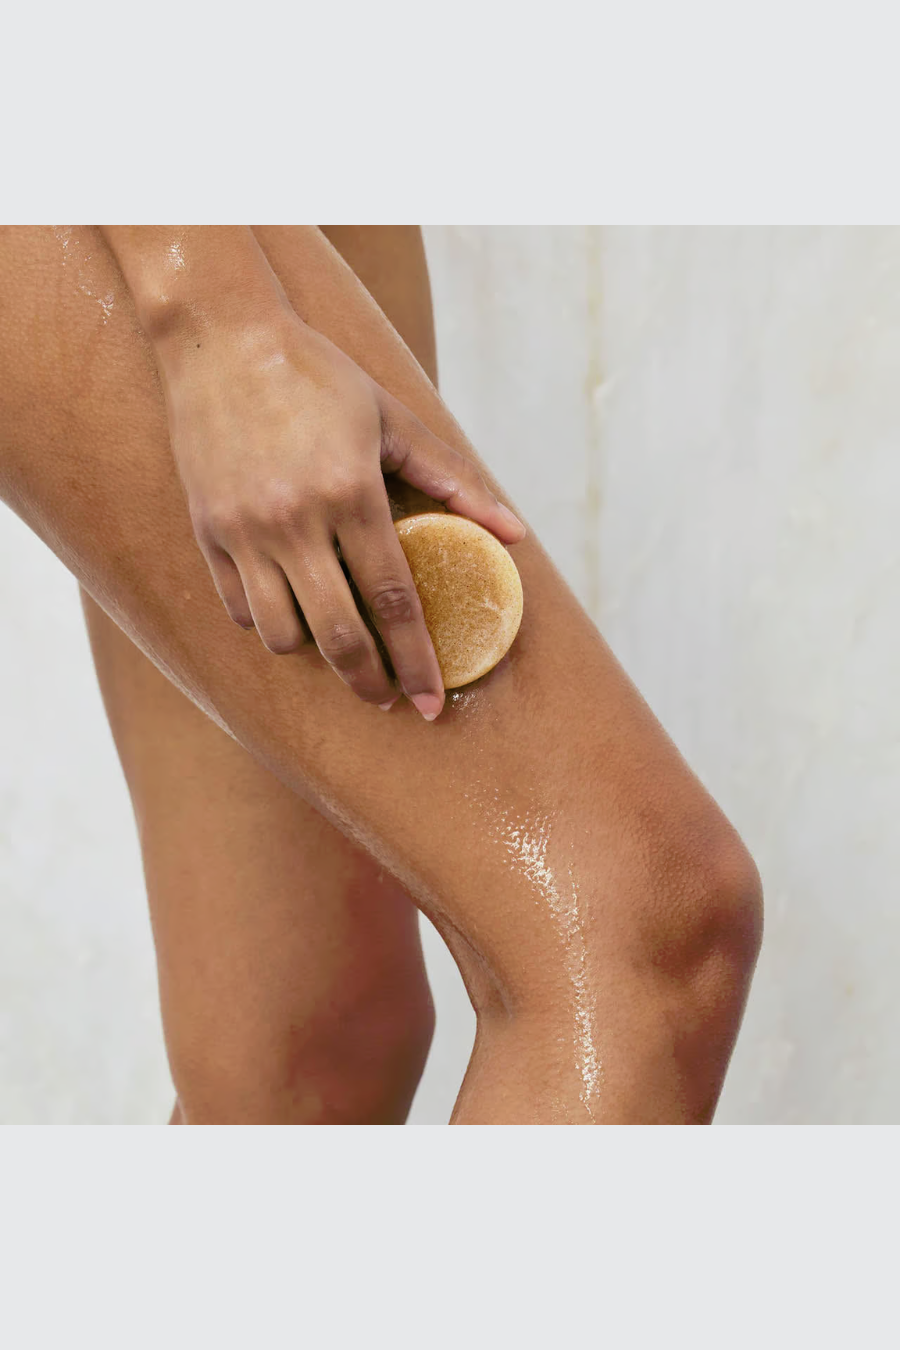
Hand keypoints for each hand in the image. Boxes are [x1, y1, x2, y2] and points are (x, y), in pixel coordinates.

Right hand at [160, 314, 524, 719]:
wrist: (220, 338)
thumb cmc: (316, 375)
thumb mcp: (391, 419)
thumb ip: (452, 478)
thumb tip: (513, 531)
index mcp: (351, 494)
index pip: (394, 600)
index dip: (417, 660)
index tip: (432, 701)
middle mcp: (295, 521)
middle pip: (339, 635)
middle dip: (371, 682)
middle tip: (388, 700)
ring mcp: (245, 530)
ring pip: (280, 634)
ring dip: (315, 653)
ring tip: (337, 644)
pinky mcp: (207, 530)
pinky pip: (236, 607)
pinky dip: (266, 620)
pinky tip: (289, 610)